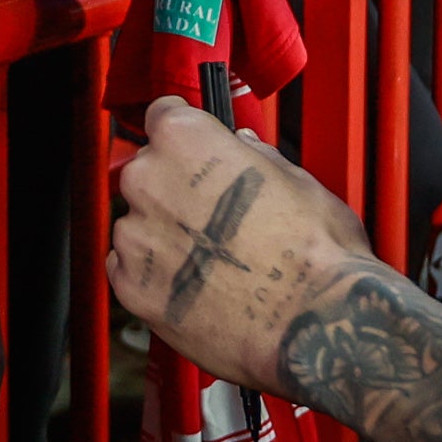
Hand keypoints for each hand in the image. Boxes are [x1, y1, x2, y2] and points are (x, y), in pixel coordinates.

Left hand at [110, 97, 373, 395]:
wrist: (311, 327)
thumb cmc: (312, 254)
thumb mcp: (298, 181)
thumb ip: (255, 157)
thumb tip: (242, 149)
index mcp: (186, 140)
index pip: (162, 115)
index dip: (184, 132)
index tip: (193, 146)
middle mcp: (149, 181)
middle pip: (147, 171)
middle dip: (174, 187)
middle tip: (215, 216)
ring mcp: (136, 236)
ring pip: (138, 223)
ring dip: (163, 235)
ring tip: (213, 259)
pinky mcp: (131, 288)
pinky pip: (129, 269)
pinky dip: (155, 275)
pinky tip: (196, 283)